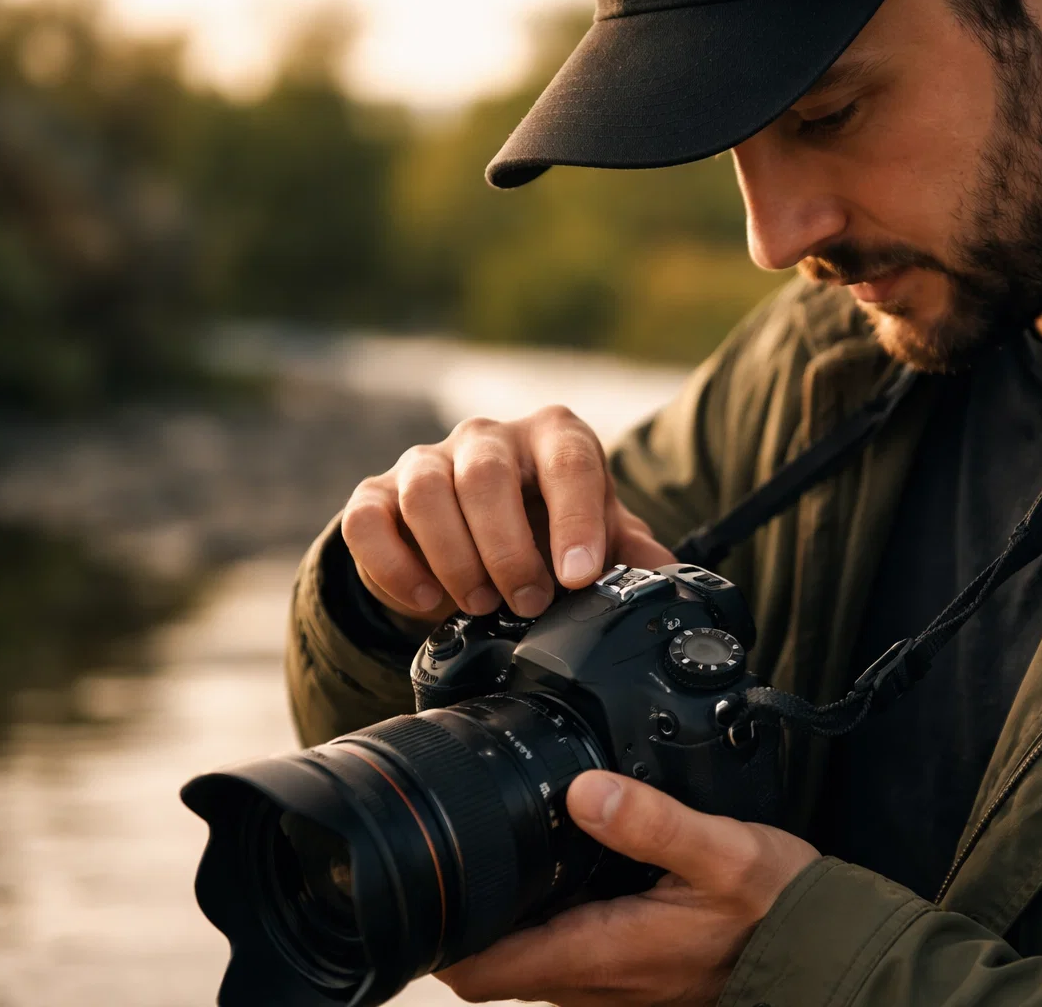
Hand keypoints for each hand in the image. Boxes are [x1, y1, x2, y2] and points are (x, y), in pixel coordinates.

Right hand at [341, 407, 673, 623]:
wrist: (482, 529)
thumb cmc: (550, 527)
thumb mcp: (599, 535)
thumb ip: (634, 554)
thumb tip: (675, 581)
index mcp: (554, 437)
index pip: (569, 462)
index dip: (575, 522)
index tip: (579, 578)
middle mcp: (489, 438)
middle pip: (486, 477)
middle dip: (508, 549)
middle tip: (529, 601)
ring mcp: (428, 461)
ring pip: (425, 493)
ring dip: (454, 558)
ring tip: (482, 605)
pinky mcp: (377, 493)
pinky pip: (367, 520)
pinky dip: (393, 566)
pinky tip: (425, 601)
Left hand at [436, 771, 819, 1005]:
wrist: (824, 952)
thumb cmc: (777, 909)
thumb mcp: (722, 851)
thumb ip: (651, 822)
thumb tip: (583, 789)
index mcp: (599, 952)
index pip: (479, 968)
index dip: (437, 935)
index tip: (422, 888)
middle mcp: (594, 983)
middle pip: (491, 965)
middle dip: (466, 916)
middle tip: (458, 847)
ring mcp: (610, 987)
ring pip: (526, 961)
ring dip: (507, 919)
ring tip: (504, 851)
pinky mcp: (631, 978)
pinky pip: (565, 958)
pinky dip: (547, 923)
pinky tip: (566, 873)